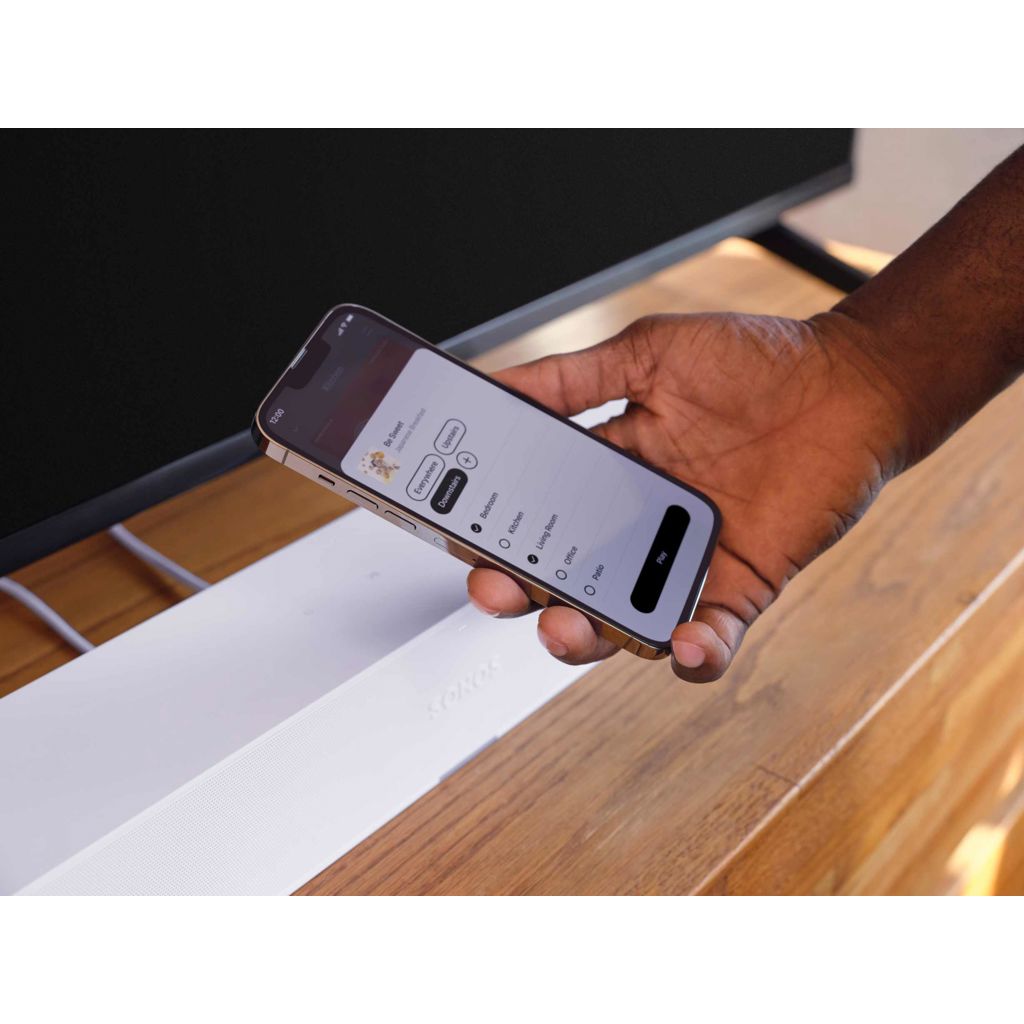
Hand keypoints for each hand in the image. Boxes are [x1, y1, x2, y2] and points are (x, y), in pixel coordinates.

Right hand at [466, 312, 910, 681]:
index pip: (532, 514)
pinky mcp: (740, 585)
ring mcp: (685, 558)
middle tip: (497, 588)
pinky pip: (710, 636)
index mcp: (606, 471)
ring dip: (586, 635)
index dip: (493, 531)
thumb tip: (494, 383)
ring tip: (566, 626)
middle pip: (562, 578)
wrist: (850, 381)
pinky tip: (679, 643)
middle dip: (520, 593)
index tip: (461, 534)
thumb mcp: (647, 355)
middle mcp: (637, 522)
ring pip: (620, 619)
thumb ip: (571, 377)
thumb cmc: (755, 361)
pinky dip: (693, 653)